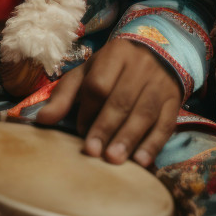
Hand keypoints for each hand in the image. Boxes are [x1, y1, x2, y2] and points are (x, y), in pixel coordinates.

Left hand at [36, 39, 182, 167]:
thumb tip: (41, 120)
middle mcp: (140, 67)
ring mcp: (160, 84)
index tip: (79, 130)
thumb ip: (65, 96)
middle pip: (121, 99)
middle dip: (106, 127)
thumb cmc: (114, 69)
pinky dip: (153, 144)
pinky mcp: (174, 101)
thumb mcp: (87, 73)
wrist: (158, 53)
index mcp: (115, 55)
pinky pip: (166, 124)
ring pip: (144, 112)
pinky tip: (141, 161)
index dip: (88, 110)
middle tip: (93, 152)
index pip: (99, 83)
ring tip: (114, 160)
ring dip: (129, 138)